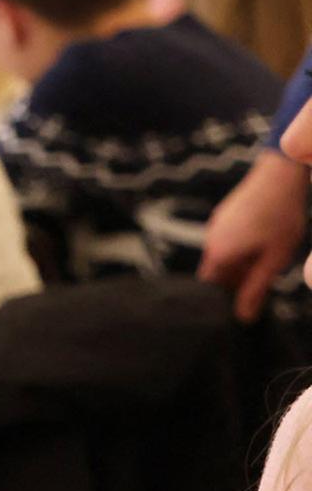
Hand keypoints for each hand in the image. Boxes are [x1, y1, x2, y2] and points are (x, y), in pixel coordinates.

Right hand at [198, 151, 308, 321]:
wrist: (281, 172)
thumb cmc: (281, 217)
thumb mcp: (274, 259)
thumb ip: (256, 289)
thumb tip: (244, 318)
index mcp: (219, 254)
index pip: (210, 287)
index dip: (224, 297)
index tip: (243, 301)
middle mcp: (211, 239)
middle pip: (216, 271)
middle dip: (235, 279)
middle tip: (261, 281)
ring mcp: (217, 223)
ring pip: (223, 253)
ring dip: (240, 261)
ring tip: (266, 257)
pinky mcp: (226, 212)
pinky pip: (228, 237)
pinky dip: (241, 245)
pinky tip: (263, 238)